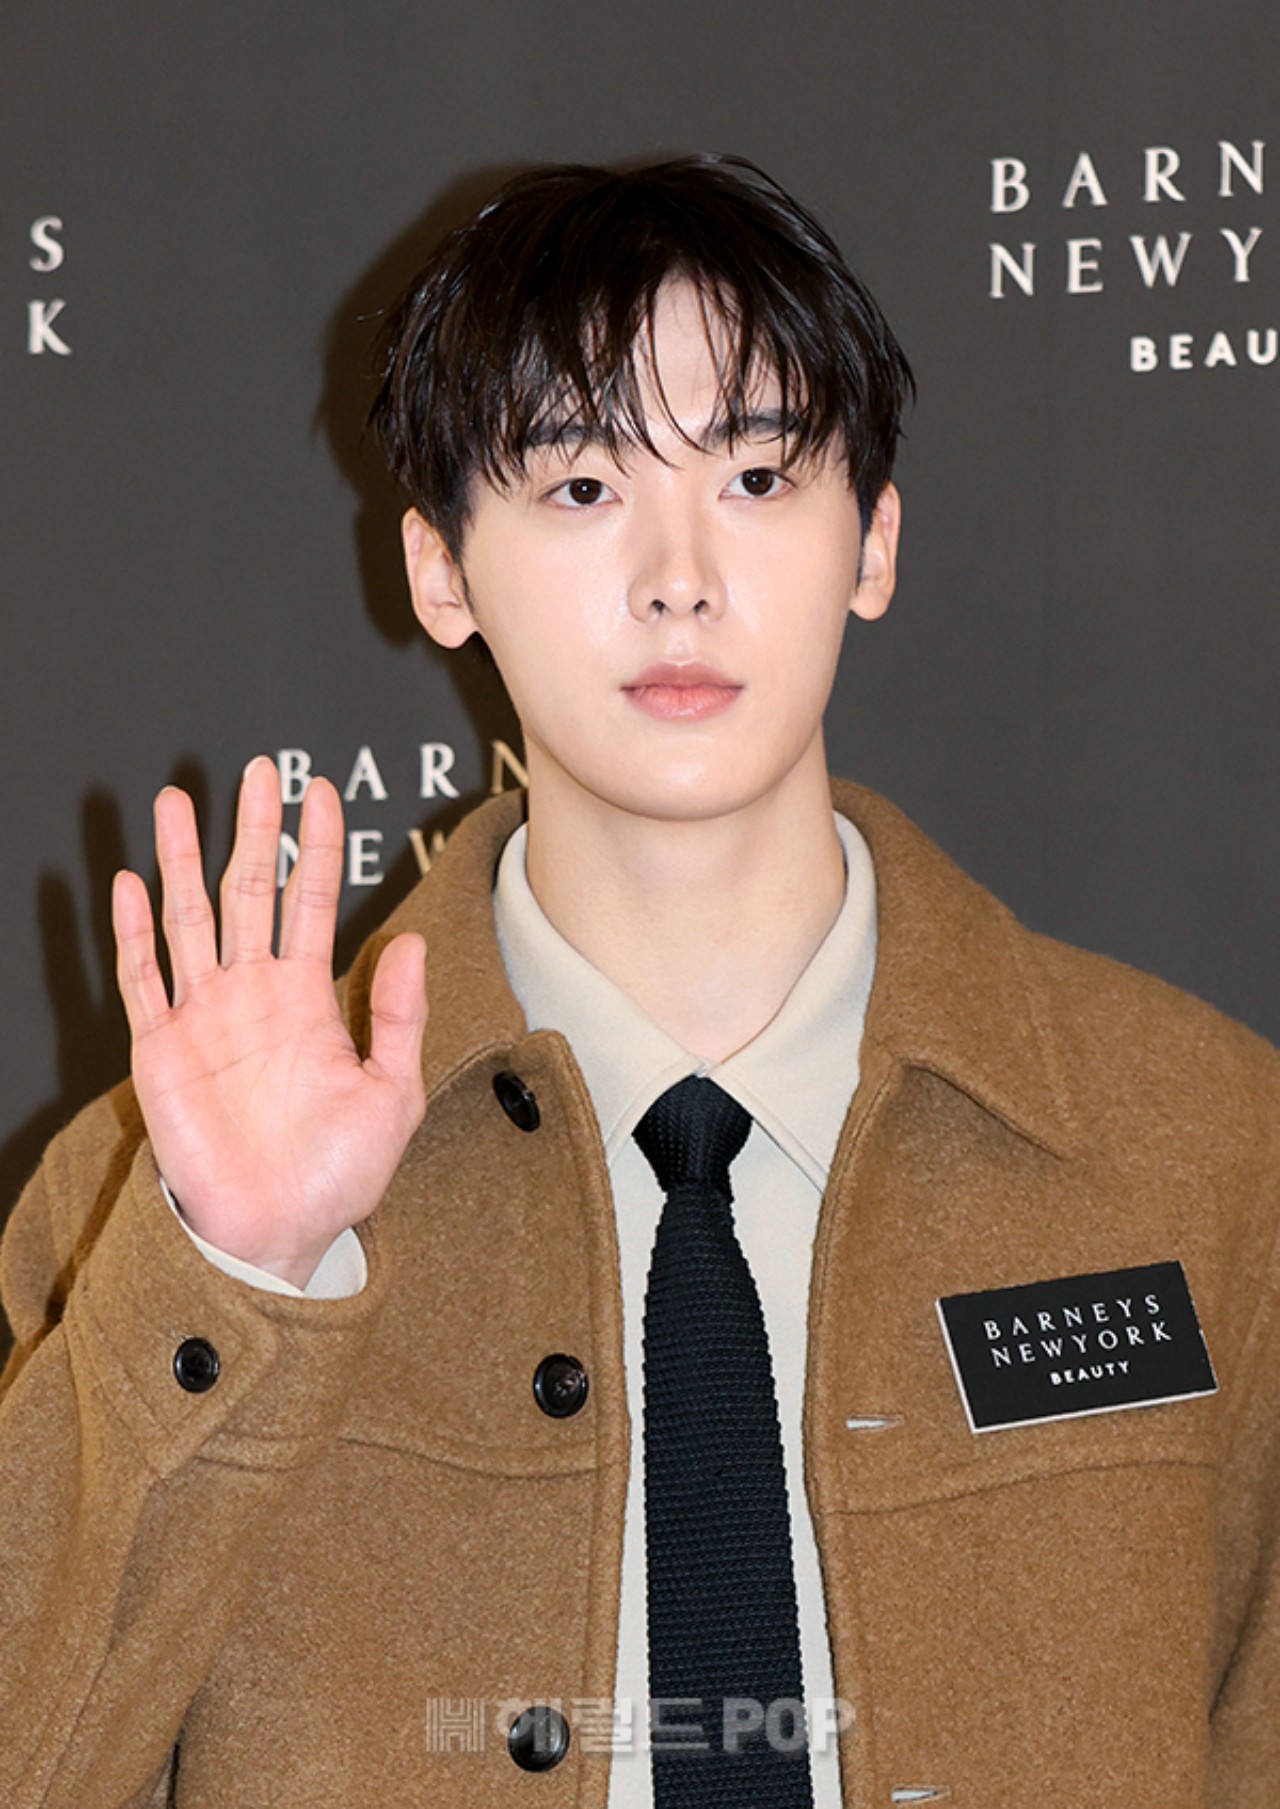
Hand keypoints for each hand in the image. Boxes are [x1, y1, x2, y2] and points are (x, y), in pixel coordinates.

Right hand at [112, 756, 427, 1288]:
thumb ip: (399, 1017)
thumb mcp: (393, 1093)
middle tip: (256, 770)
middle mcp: (254, 995)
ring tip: (174, 801)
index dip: (317, 847)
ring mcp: (204, 1016)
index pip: (312, 901)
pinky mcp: (161, 1048)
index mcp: (308, 1000)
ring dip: (182, 860)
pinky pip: (143, 978)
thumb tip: (412, 942)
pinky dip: (134, 932)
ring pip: (190, 917)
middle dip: (252, 830)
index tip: (322, 793)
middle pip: (249, 891)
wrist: (276, 1233)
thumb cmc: (337, 1175)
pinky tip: (131, 884)